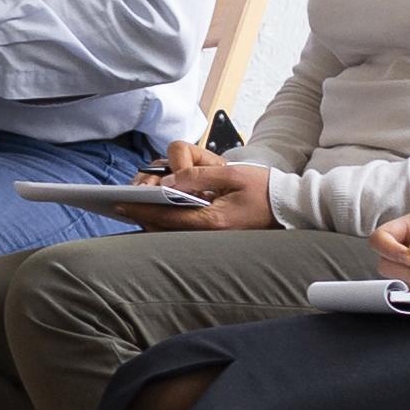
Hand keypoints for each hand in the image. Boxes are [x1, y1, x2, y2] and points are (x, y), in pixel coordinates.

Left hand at [131, 141, 275, 232]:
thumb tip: (168, 181)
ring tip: (140, 200)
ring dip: (154, 216)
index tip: (121, 202)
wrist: (289, 205)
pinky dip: (168, 217)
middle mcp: (211, 232)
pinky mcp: (216, 233)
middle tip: (126, 199)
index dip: (142, 208)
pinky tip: (160, 206)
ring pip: (172, 229)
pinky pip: (184, 228)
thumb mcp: (230, 174)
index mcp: (215, 220)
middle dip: (143, 213)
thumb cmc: (264, 188)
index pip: (168, 215)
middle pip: (165, 226)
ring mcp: (214, 236)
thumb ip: (197, 176)